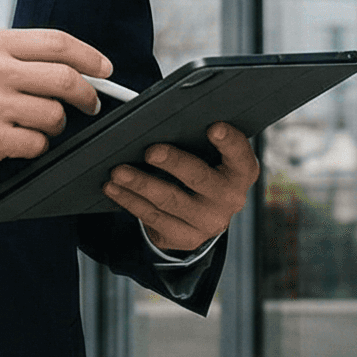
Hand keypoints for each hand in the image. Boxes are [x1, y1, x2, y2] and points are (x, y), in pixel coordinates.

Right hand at [0, 28, 113, 178]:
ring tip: (33, 124)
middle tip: (90, 104)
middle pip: (65, 78)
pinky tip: (16, 140)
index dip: (89, 56)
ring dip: (53, 125)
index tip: (103, 68)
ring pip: (54, 115)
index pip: (56, 42)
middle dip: (87, 95)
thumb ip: (21, 58)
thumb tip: (74, 66)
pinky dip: (34, 146)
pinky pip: (37, 144)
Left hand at [104, 124, 257, 253]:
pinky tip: (115, 189)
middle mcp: (229, 199)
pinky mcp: (185, 237)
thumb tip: (160, 120)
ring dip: (140, 183)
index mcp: (241, 172)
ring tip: (118, 171)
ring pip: (169, 200)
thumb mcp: (210, 156)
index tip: (214, 127)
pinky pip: (153, 217)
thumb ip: (197, 140)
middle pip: (199, 178)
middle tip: (150, 151)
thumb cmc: (203, 170)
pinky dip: (130, 201)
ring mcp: (207, 221)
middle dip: (173, 163)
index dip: (229, 141)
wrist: (204, 214)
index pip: (239, 154)